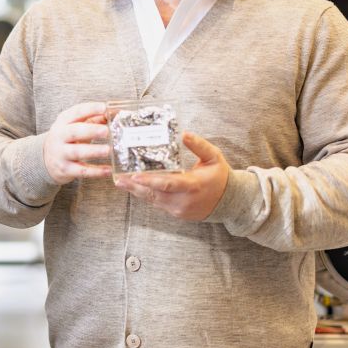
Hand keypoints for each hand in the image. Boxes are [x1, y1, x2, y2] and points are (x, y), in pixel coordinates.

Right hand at [43, 102, 111, 184]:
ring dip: (93, 151)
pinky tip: (108, 171)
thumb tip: (112, 115)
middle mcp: (59, 136)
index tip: (104, 108)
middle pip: (74, 132)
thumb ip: (93, 119)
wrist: (46, 159)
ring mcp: (61, 154)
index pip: (76, 112)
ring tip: (108, 151)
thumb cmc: (67, 139)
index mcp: (63, 122)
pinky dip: (95, 171)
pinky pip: (81, 171)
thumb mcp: (75, 126)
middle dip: (91, 131)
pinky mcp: (65, 169)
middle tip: (106, 131)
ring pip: (77, 152)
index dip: (90, 109)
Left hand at [115, 132, 229, 220]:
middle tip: (118, 178)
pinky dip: (146, 195)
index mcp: (192, 185)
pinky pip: (157, 203)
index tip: (134, 175)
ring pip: (153, 200)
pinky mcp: (176, 213)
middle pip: (154, 194)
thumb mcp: (213, 157)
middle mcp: (183, 200)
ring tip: (121, 182)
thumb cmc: (220, 176)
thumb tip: (184, 133)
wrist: (229, 202)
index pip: (167, 183)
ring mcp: (178, 209)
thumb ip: (199, 146)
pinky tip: (135, 187)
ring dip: (136, 191)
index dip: (149, 180)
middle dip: (134, 186)